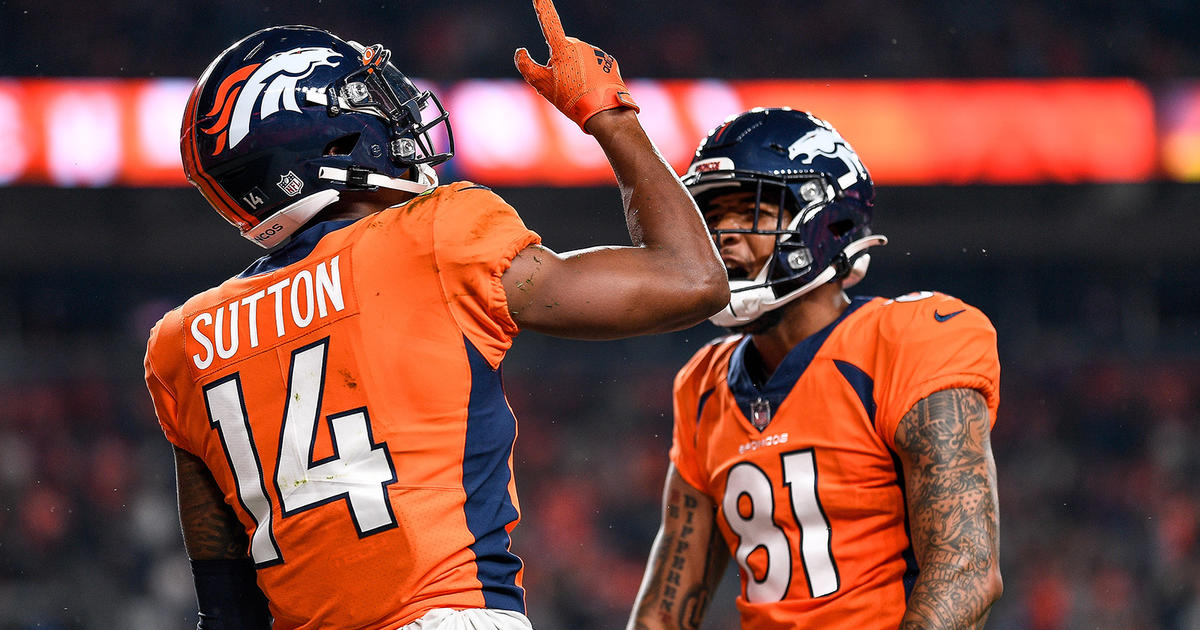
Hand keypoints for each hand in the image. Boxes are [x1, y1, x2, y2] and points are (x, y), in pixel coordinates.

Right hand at [514, 0, 638, 132]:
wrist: (606, 112)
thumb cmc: (571, 99)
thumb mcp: (542, 85)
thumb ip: (526, 66)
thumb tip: (521, 52)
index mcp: (562, 47)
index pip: (548, 21)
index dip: (542, 6)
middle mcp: (580, 44)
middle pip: (562, 50)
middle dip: (559, 64)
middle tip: (563, 87)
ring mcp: (596, 52)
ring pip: (579, 59)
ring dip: (576, 72)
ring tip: (580, 92)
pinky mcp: (609, 61)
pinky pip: (594, 67)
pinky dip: (591, 77)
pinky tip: (593, 92)